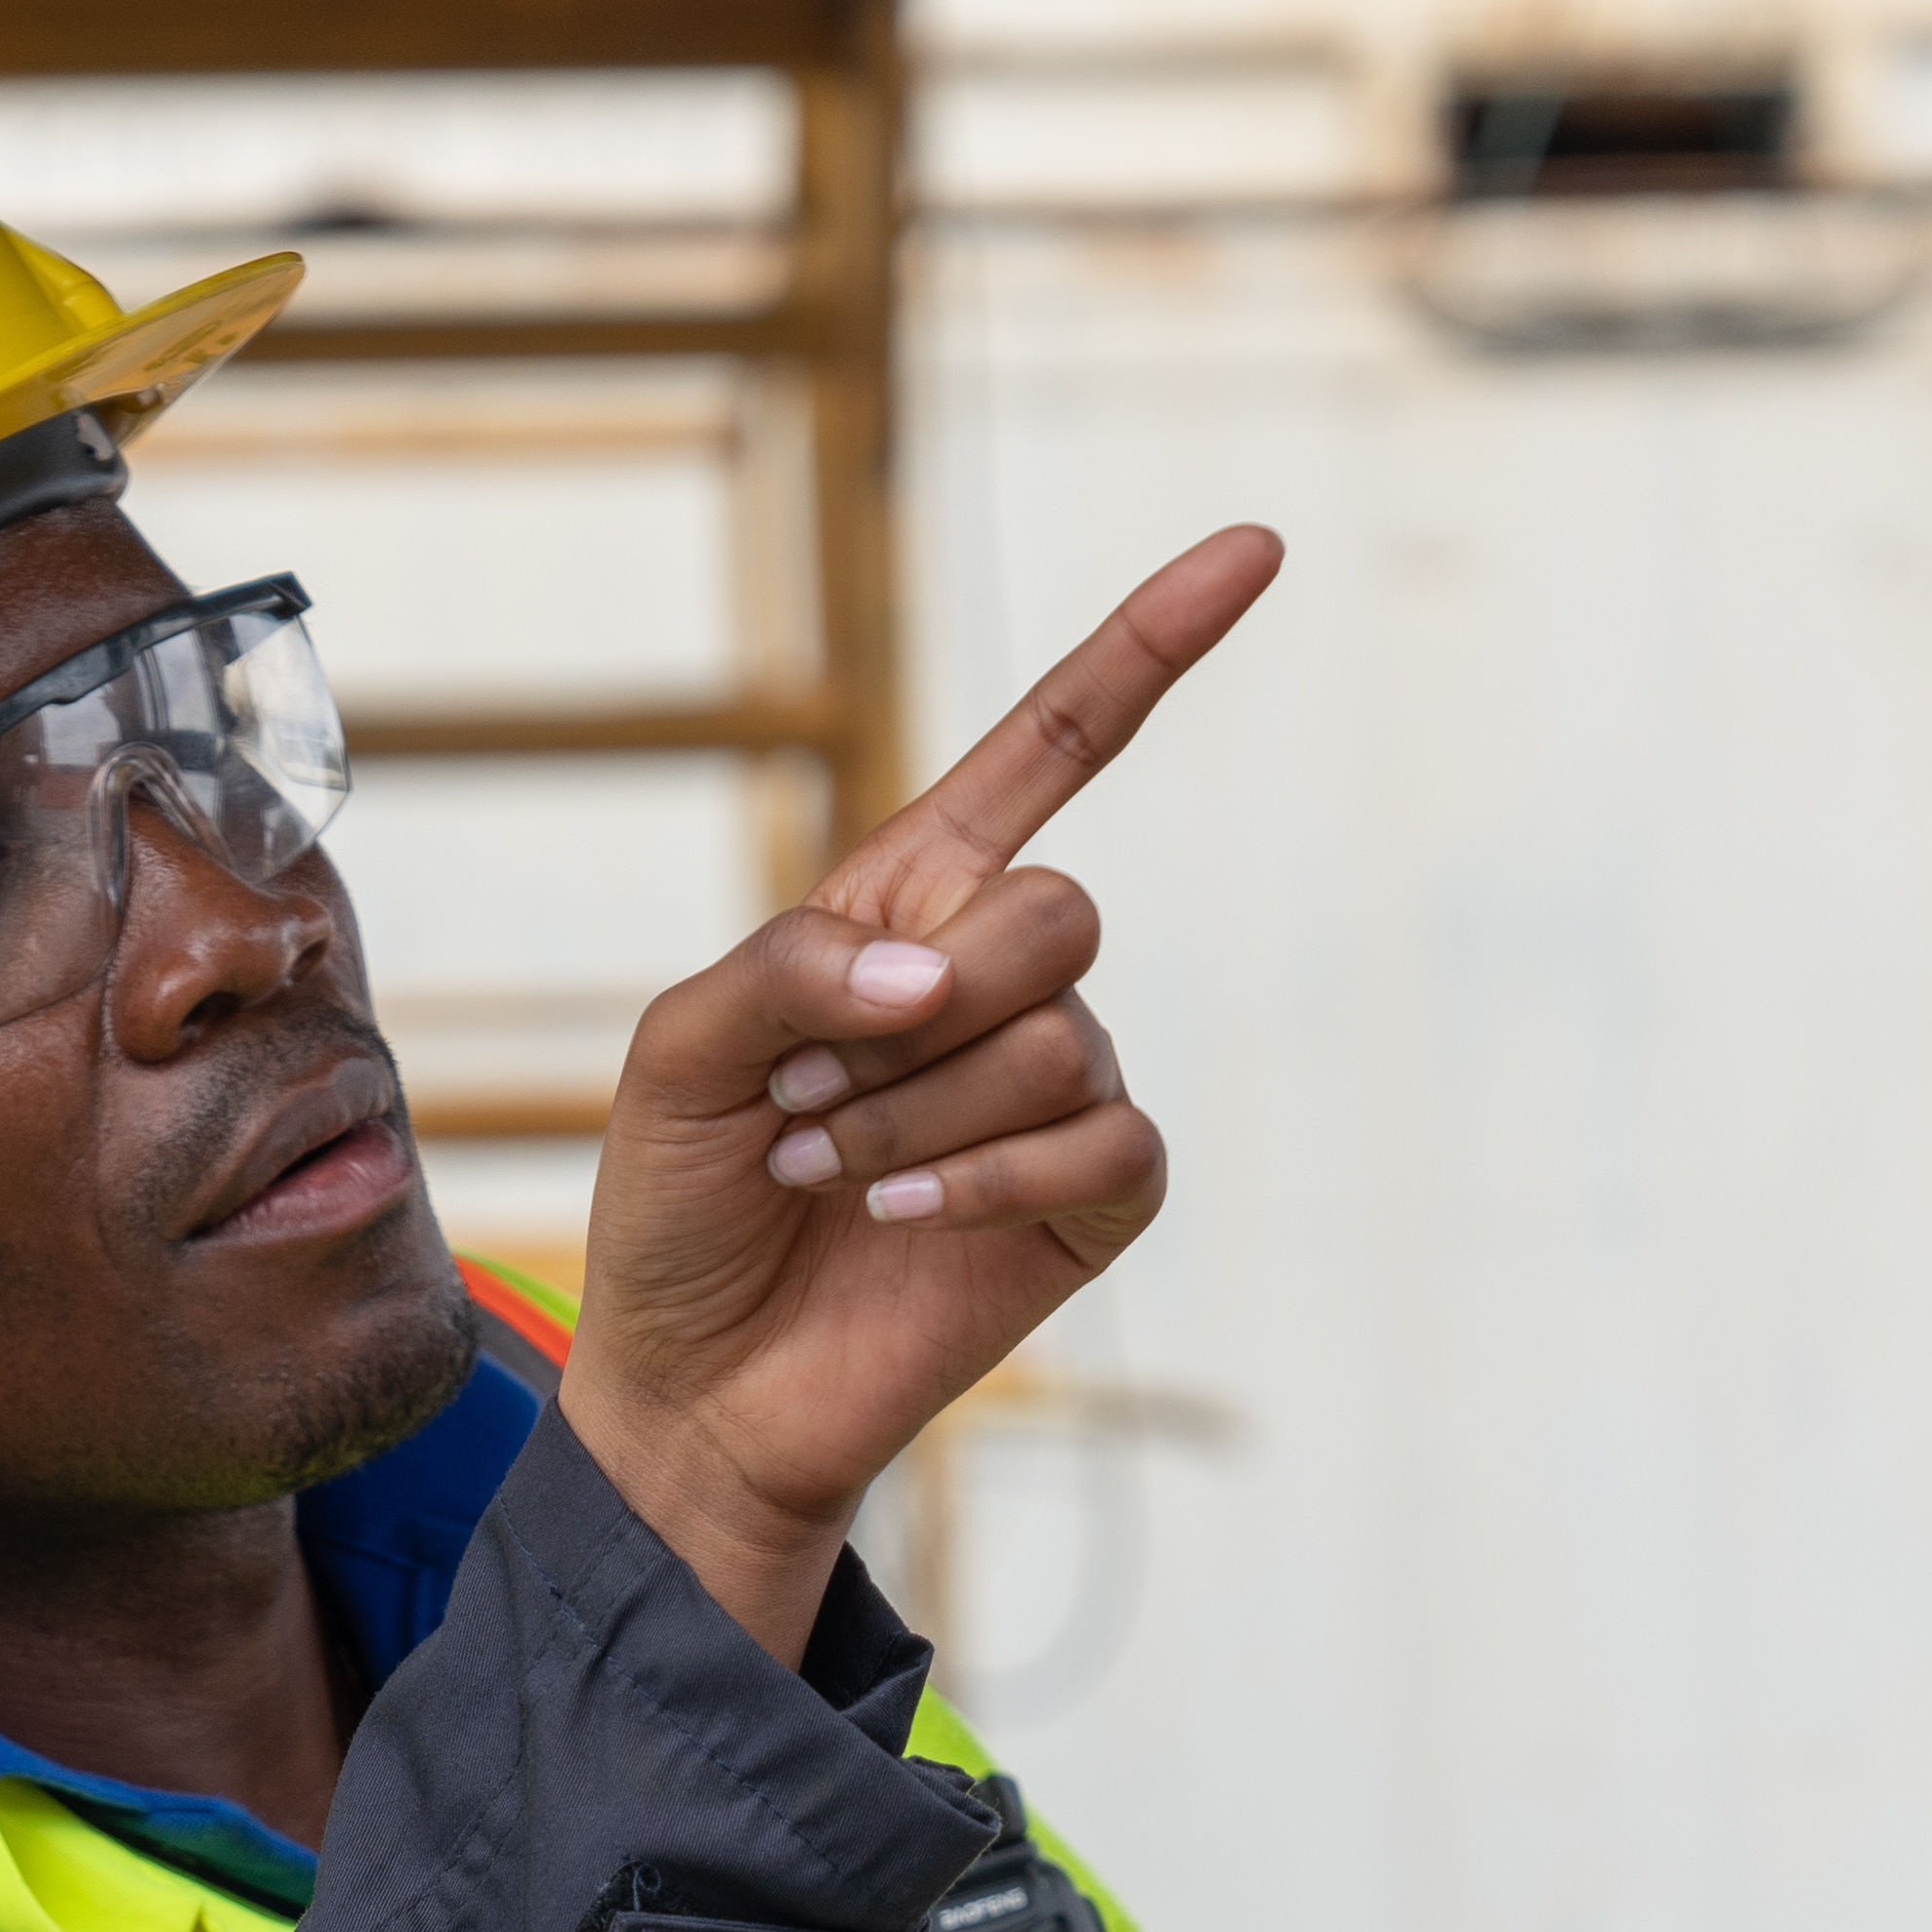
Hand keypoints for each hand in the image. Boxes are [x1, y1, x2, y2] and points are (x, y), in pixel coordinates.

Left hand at [562, 526, 1280, 1659]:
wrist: (699, 1385)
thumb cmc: (680, 1208)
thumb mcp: (676, 1058)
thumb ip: (784, 967)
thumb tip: (942, 968)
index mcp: (910, 901)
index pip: (1053, 749)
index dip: (1150, 647)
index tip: (1255, 547)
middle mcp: (1000, 978)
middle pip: (1058, 911)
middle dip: (925, 1009)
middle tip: (807, 1097)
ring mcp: (1059, 1086)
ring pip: (1061, 1038)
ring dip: (920, 1115)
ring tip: (826, 1175)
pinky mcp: (1093, 1200)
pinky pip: (1102, 1143)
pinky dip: (989, 1179)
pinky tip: (905, 1218)